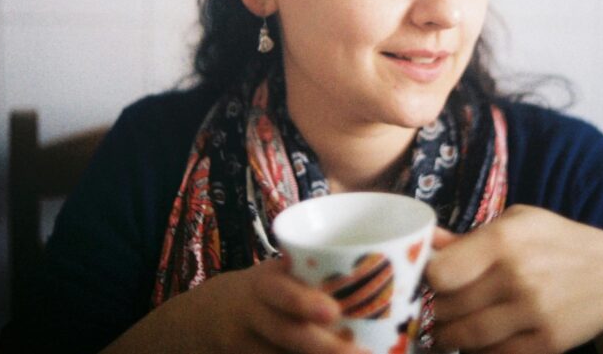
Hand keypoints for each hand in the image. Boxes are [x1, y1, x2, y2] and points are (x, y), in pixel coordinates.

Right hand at [104, 257, 370, 353]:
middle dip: (324, 347)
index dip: (303, 302)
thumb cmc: (268, 288)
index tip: (333, 311)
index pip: (280, 292)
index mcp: (263, 285)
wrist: (211, 316)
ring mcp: (247, 347)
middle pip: (287, 335)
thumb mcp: (281, 271)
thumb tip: (391, 257)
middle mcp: (253, 316)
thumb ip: (318, 269)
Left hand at [425, 205, 602, 353]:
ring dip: (448, 337)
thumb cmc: (559, 243)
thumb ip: (471, 236)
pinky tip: (477, 342)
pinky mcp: (545, 342)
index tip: (429, 283)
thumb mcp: (520, 223)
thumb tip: (427, 241)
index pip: (441, 272)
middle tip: (432, 310)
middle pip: (449, 307)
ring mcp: (532, 312)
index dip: (428, 281)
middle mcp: (515, 276)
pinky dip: (478, 352)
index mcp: (504, 239)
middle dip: (435, 311)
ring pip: (466, 337)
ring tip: (445, 331)